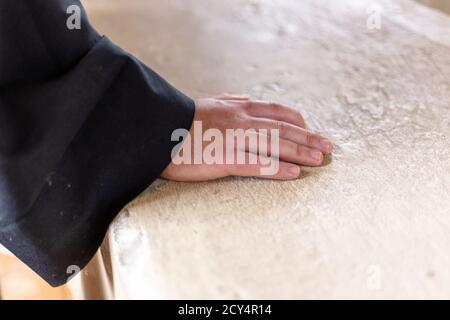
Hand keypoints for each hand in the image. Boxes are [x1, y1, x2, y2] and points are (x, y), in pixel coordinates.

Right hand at [161, 95, 332, 180]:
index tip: (313, 129)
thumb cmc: (182, 119)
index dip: (299, 121)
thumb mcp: (211, 102)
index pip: (278, 112)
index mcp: (239, 107)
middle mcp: (242, 120)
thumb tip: (248, 99)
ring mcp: (234, 139)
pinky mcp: (224, 159)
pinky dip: (278, 169)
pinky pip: (257, 164)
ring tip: (320, 160)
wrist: (156, 129)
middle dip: (309, 138)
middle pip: (284, 128)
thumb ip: (232, 100)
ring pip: (276, 145)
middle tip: (329, 147)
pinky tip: (295, 174)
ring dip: (301, 152)